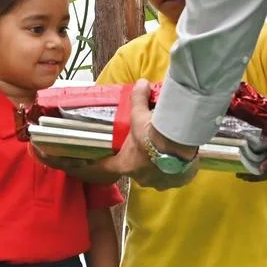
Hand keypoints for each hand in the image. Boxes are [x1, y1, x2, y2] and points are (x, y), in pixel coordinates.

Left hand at [36, 81, 197, 190]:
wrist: (181, 142)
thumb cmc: (154, 131)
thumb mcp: (140, 113)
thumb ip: (137, 99)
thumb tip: (140, 83)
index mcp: (124, 165)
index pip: (100, 169)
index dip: (91, 168)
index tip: (85, 167)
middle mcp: (140, 178)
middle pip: (132, 170)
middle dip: (135, 161)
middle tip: (141, 148)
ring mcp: (159, 182)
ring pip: (153, 175)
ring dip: (155, 166)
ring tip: (161, 154)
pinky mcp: (176, 182)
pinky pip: (172, 178)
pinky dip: (173, 170)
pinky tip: (177, 161)